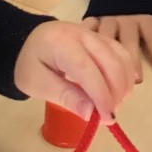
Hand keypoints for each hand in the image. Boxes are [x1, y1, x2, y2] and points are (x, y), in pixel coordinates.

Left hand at [14, 21, 133, 123]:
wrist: (26, 41)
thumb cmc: (30, 65)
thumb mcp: (36, 84)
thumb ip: (64, 96)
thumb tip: (90, 114)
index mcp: (59, 43)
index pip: (87, 69)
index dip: (101, 95)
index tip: (106, 118)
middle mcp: (81, 33)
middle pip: (110, 62)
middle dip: (115, 93)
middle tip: (108, 116)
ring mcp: (93, 33)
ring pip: (121, 57)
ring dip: (124, 84)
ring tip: (112, 104)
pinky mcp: (101, 37)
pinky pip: (122, 54)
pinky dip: (125, 74)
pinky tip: (118, 90)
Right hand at [82, 13, 151, 81]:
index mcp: (146, 17)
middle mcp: (126, 19)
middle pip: (129, 42)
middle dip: (132, 60)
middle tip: (135, 80)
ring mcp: (107, 17)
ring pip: (106, 38)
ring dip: (106, 55)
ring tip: (106, 73)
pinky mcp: (94, 15)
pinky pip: (87, 28)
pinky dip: (83, 40)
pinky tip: (79, 54)